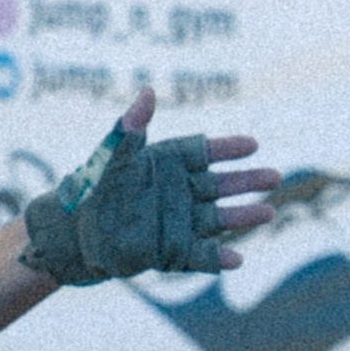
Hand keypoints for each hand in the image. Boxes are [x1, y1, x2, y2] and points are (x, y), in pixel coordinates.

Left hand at [20, 84, 278, 284]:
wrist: (75, 235)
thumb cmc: (92, 190)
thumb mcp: (111, 157)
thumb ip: (130, 129)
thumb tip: (147, 91)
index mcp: (167, 164)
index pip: (204, 152)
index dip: (228, 149)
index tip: (252, 145)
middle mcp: (179, 192)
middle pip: (221, 185)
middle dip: (248, 182)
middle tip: (275, 177)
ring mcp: (180, 223)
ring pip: (219, 219)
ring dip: (244, 217)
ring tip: (269, 214)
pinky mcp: (173, 252)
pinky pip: (200, 255)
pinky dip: (218, 258)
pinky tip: (237, 259)